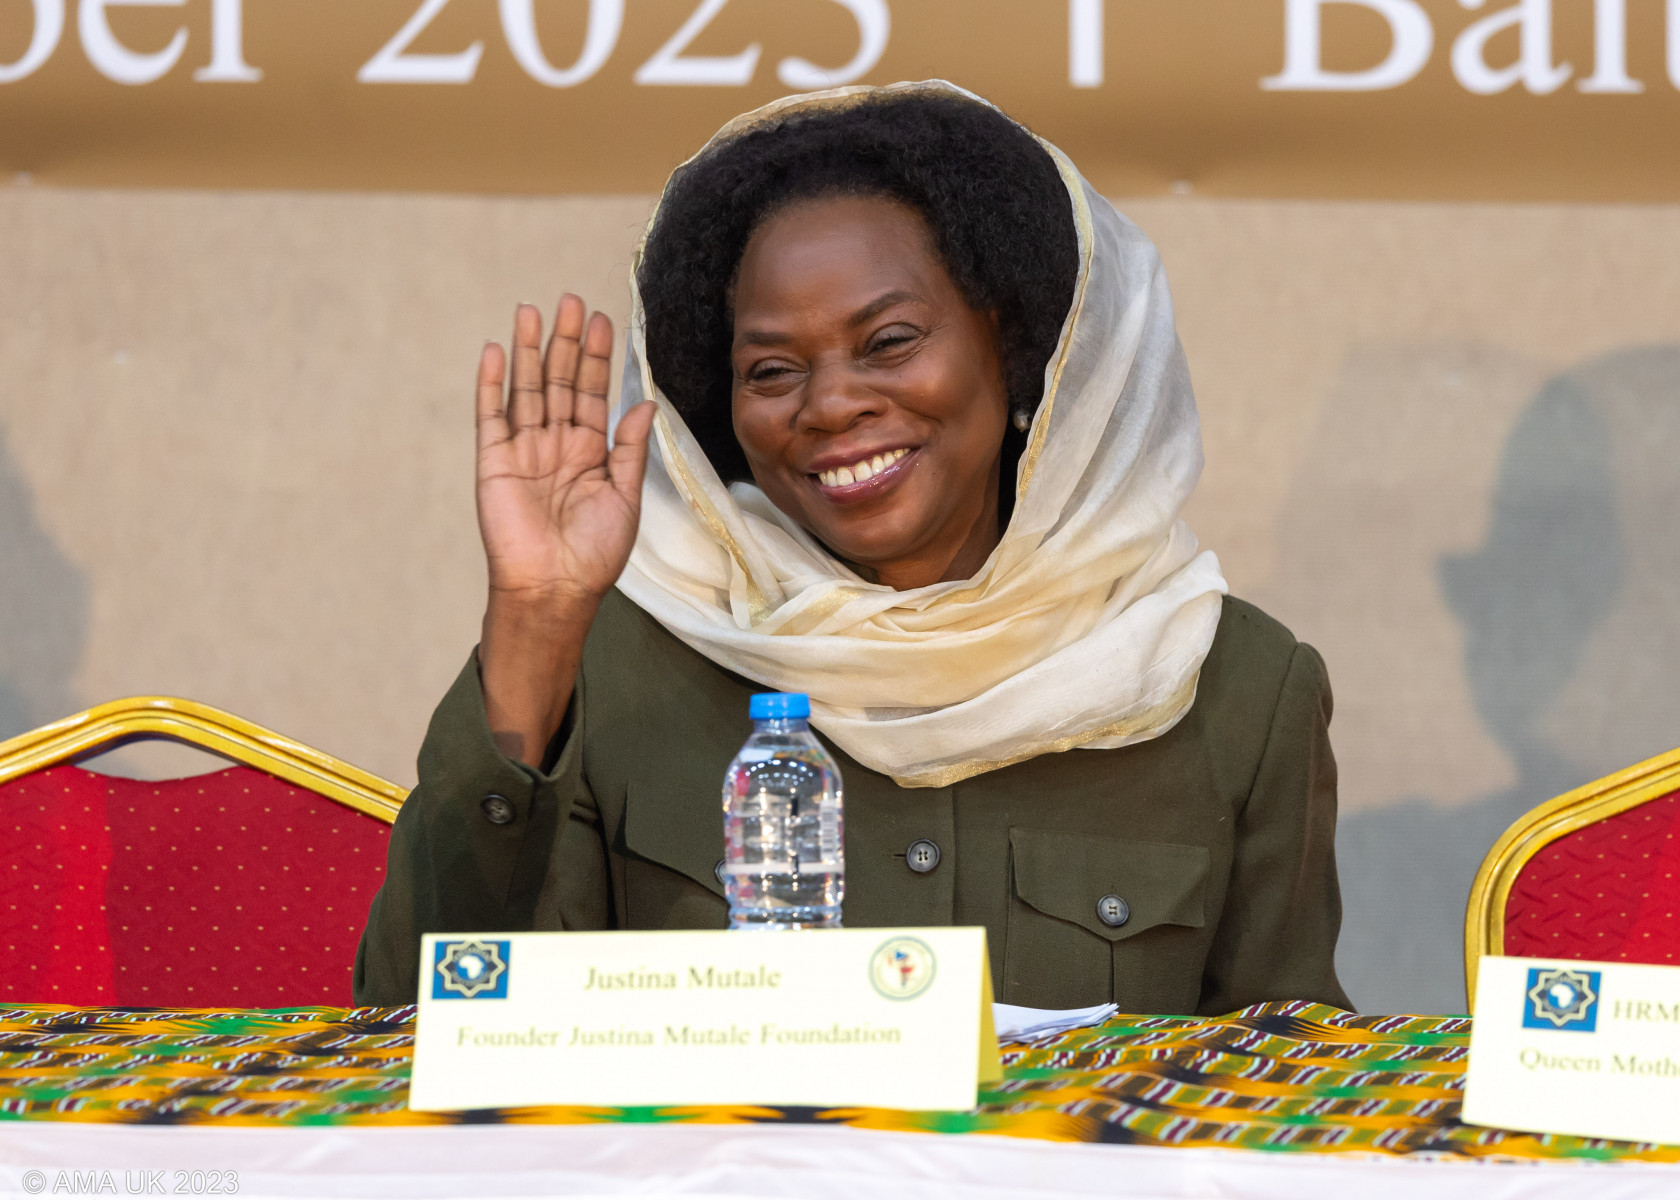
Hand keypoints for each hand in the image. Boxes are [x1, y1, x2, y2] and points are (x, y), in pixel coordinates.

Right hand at [474, 296, 655, 764]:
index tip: (603, 321)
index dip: (597, 358)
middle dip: (566, 343)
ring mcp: (524, 451)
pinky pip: (492, 416)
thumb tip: (647, 403)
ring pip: (527, 390)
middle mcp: (556, 445)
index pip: (593, 394)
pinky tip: (499, 351)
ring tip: (533, 311)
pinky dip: (494, 384)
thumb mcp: (625, 496)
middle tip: (571, 301)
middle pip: (560, 382)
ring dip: (530, 351)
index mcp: (590, 453)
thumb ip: (631, 448)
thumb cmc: (594, 554)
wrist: (555, 588)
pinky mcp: (494, 462)